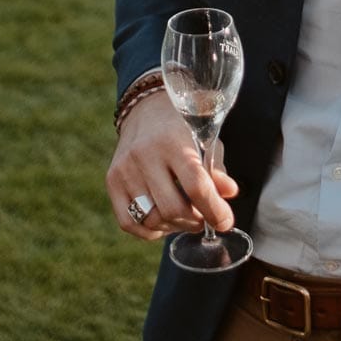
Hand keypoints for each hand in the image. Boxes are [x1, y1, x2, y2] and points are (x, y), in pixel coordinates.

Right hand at [105, 92, 238, 241]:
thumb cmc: (183, 129)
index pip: (195, 185)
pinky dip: (150, 229)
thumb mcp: (206, 142)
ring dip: (175, 226)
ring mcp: (125, 169)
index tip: (225, 221)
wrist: (146, 110)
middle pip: (173, 208)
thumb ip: (216, 170)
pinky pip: (129, 222)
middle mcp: (145, 154)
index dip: (214, 210)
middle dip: (196, 221)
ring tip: (186, 217)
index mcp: (173, 141)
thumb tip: (228, 194)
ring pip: (152, 219)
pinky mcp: (112, 181)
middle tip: (205, 218)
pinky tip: (163, 220)